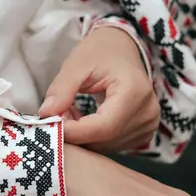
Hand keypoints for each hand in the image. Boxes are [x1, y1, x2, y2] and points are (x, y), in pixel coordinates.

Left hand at [39, 27, 159, 152]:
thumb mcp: (77, 63)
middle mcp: (148, 112)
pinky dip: (93, 138)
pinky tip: (85, 119)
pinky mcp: (144, 133)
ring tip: (71, 111)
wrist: (121, 50)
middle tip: (55, 114)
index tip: (48, 125)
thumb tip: (46, 114)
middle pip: (104, 139)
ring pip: (106, 146)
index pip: (103, 126)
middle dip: (75, 133)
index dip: (74, 131)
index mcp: (135, 91)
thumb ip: (62, 89)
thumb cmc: (101, 52)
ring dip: (82, 136)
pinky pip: (112, 145)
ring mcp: (149, 125)